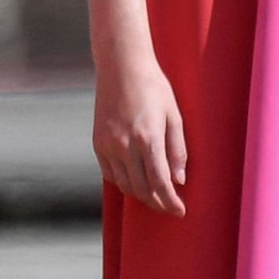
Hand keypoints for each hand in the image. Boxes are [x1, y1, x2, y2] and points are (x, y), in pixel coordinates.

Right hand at [93, 53, 186, 215]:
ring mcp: (108, 145)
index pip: (161, 183)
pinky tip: (135, 182)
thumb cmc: (154, 87)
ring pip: (124, 185)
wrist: (121, 66)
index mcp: (148, 138)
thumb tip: (179, 181)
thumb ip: (178, 150)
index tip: (180, 211)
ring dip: (141, 196)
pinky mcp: (97, 143)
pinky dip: (123, 183)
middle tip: (170, 207)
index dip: (171, 202)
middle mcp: (125, 145)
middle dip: (157, 203)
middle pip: (141, 190)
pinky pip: (110, 174)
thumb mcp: (174, 116)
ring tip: (155, 197)